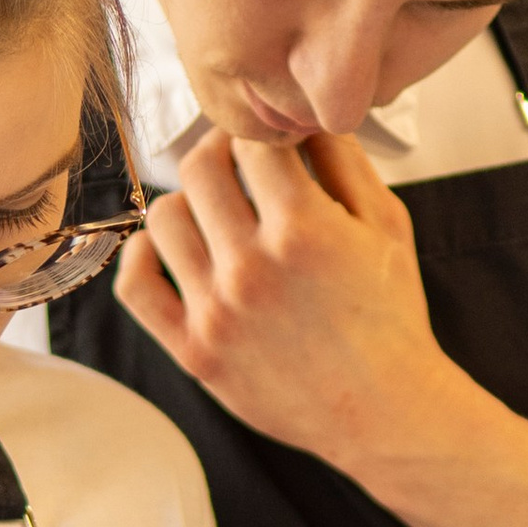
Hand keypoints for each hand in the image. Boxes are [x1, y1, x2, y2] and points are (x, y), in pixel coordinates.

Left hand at [113, 126, 460, 468]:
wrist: (385, 410)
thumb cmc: (392, 318)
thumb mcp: (388, 225)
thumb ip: (344, 162)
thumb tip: (303, 116)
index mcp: (302, 229)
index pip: (251, 142)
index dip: (260, 131)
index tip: (267, 142)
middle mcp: (251, 268)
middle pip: (200, 168)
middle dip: (220, 153)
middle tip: (236, 164)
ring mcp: (217, 312)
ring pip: (164, 218)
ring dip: (187, 202)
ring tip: (212, 213)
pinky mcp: (194, 351)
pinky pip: (134, 286)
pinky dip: (143, 255)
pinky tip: (168, 249)